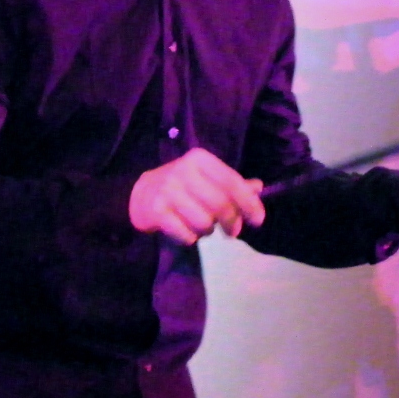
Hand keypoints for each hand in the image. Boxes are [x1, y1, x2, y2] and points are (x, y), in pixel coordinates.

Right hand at [130, 148, 264, 245]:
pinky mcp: (156, 211)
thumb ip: (231, 184)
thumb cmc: (181, 187)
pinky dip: (191, 238)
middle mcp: (183, 170)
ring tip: (202, 226)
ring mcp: (168, 190)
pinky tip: (185, 230)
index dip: (249, 203)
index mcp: (200, 159)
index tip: (258, 220)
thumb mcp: (205, 179)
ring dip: (208, 230)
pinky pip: (187, 234)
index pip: (231, 182)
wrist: (139, 195)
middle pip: (220, 204)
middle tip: (233, 232)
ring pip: (204, 222)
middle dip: (231, 222)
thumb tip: (258, 187)